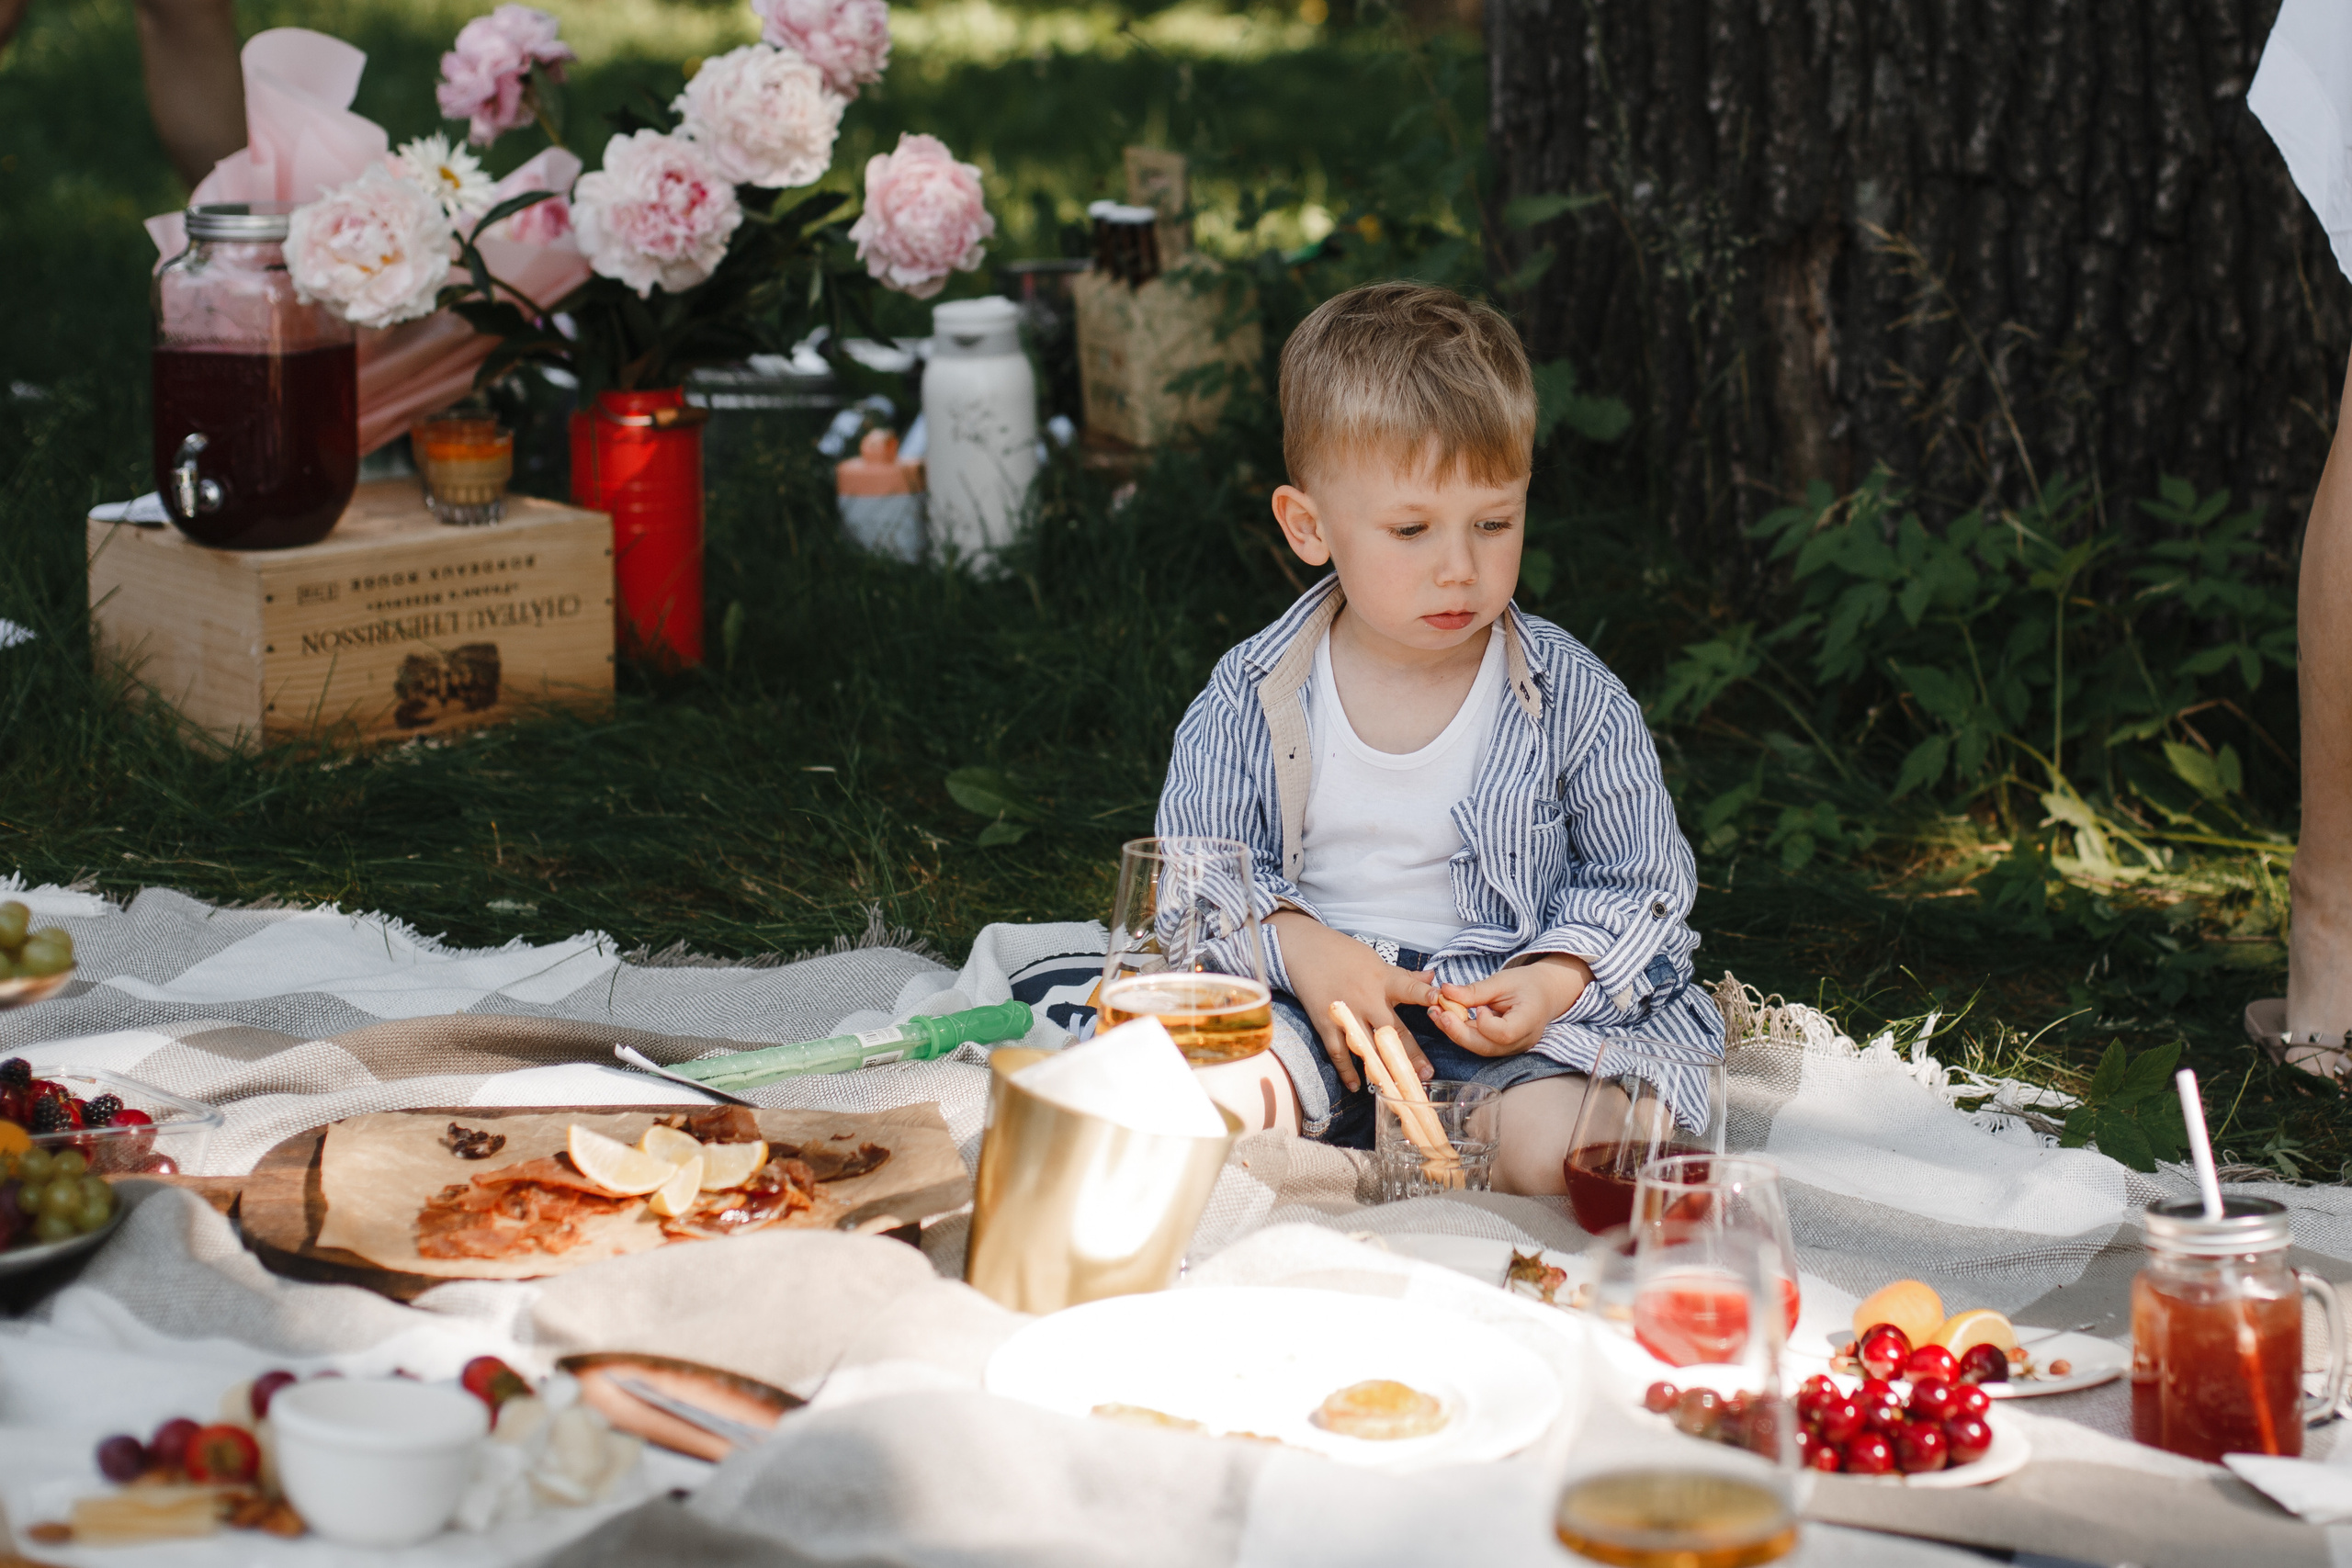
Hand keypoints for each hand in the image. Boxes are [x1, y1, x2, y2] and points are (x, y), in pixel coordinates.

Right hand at [1270, 912, 1441, 1092]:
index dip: (1425, 995)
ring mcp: (1346, 1013)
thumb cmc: (1344, 954)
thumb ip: (1404, 976)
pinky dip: (1346, 1070)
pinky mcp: (1326, 1023)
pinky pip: (1338, 1052)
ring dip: (1382, 1068)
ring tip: (1397, 1086)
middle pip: (1392, 1030)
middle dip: (1410, 1054)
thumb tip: (1432, 977)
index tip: (1440, 1003)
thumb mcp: (1376, 961)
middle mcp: (1367, 998)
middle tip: (1425, 1073)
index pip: (1409, 987)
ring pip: (1367, 1047)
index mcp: (1383, 980)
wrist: (1306, 950)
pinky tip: (1357, 1086)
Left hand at [1430, 954, 1592, 1057]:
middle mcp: (1521, 1042)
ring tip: (1436, 1012)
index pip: (1503, 1033)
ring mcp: (1512, 1048)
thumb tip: (1445, 991)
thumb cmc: (1527, 984)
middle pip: (1486, 1047)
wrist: (1544, 993)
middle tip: (1436, 1011)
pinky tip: (1446, 1017)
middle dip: (1457, 1030)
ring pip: (1478, 1048)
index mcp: (1529, 1022)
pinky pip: (1479, 1044)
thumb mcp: (1503, 981)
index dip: (1485, 1022)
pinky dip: (1461, 1032)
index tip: (1480, 1005)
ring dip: (1454, 1032)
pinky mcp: (1501, 1048)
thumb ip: (1475, 990)